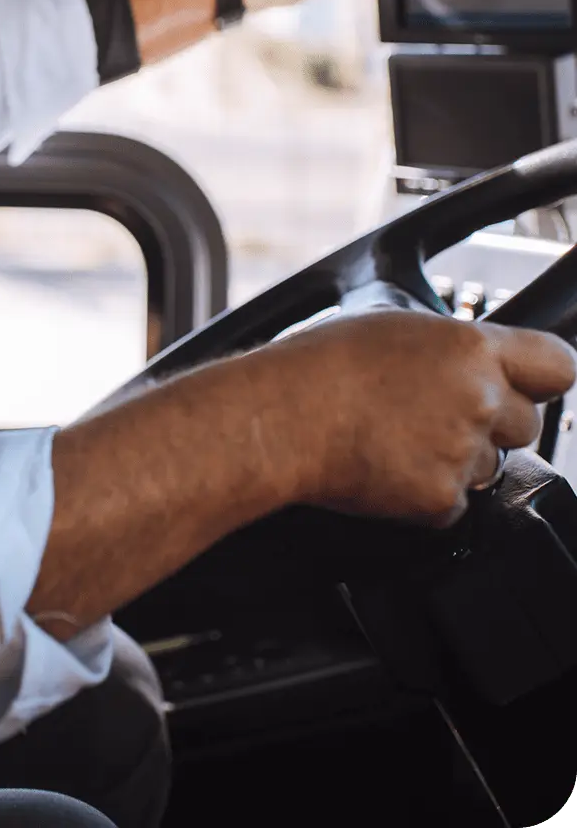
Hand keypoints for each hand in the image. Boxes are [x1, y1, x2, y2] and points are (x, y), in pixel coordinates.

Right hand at [234, 309, 574, 527]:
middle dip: (492, 424)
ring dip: (456, 461)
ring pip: (489, 468)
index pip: (558, 364)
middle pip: (527, 423)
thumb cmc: (318, 364)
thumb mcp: (392, 325)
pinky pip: (453, 506)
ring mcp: (462, 452)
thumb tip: (466, 359)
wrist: (281, 416)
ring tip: (397, 440)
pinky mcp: (439, 498)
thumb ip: (448, 346)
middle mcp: (478, 398)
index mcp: (470, 347)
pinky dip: (424, 496)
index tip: (524, 384)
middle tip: (436, 417)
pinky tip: (385, 469)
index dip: (541, 377)